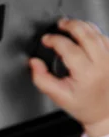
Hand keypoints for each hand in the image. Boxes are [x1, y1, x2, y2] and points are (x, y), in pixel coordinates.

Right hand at [30, 18, 108, 136]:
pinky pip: (105, 37)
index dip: (55, 40)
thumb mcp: (56, 96)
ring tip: (70, 25)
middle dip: (71, 25)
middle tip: (60, 24)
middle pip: (86, 34)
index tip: (46, 39)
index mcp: (86, 73)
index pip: (69, 48)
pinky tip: (84, 33)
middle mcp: (101, 63)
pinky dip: (93, 31)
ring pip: (97, 32)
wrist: (103, 111)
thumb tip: (34, 62)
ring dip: (82, 25)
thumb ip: (41, 79)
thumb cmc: (83, 105)